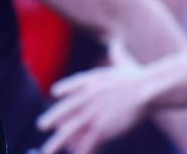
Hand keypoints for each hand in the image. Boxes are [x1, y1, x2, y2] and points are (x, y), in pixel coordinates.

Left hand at [37, 41, 151, 153]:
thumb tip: (117, 42)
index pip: (73, 85)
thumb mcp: (123, 62)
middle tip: (41, 126)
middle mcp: (85, 98)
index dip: (63, 89)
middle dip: (51, 120)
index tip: (54, 93)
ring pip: (69, 131)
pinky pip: (87, 142)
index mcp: (90, 81)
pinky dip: (80, 150)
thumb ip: (117, 54)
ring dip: (58, 143)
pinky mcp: (101, 128)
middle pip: (64, 111)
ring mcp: (91, 114)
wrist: (145, 90)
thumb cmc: (139, 77)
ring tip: (47, 151)